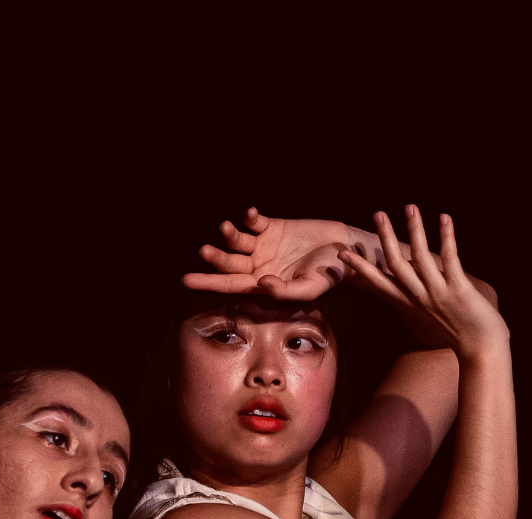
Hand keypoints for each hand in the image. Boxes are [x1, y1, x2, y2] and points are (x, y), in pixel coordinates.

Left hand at [182, 208, 382, 300]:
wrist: (345, 249)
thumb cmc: (329, 274)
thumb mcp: (310, 287)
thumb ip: (285, 291)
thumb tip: (262, 285)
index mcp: (263, 284)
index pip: (230, 286)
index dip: (208, 283)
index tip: (185, 280)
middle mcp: (258, 265)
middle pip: (228, 263)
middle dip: (215, 258)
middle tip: (204, 251)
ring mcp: (263, 245)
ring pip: (237, 241)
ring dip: (229, 234)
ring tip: (227, 229)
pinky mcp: (272, 226)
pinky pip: (253, 221)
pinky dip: (248, 217)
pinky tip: (250, 215)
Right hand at [339, 207, 509, 357]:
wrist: (481, 352)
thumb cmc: (457, 337)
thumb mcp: (426, 323)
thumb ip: (415, 306)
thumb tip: (405, 297)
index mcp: (410, 304)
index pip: (379, 283)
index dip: (361, 268)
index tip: (343, 253)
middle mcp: (419, 297)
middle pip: (395, 263)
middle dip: (386, 237)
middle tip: (378, 213)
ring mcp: (438, 293)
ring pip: (420, 257)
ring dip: (415, 229)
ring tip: (410, 207)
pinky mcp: (459, 290)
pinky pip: (450, 259)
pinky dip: (447, 237)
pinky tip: (444, 218)